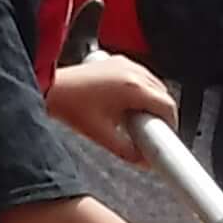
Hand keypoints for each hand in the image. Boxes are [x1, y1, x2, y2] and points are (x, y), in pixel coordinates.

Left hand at [45, 52, 175, 163]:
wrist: (51, 87)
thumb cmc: (70, 105)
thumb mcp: (102, 135)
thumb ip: (127, 151)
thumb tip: (143, 161)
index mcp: (133, 88)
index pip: (167, 106)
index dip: (171, 124)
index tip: (166, 136)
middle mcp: (133, 72)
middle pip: (163, 94)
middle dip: (161, 113)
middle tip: (150, 132)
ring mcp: (125, 63)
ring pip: (154, 84)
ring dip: (152, 100)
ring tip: (137, 119)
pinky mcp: (117, 61)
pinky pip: (140, 75)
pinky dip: (142, 89)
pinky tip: (128, 103)